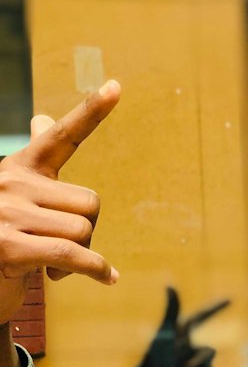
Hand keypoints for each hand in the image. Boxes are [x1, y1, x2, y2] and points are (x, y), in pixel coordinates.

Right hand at [0, 80, 119, 327]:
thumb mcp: (21, 202)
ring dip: (84, 256)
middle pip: (89, 203)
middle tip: (67, 248)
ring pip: (83, 230)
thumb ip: (38, 169)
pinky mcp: (10, 247)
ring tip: (57, 265)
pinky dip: (96, 269)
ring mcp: (7, 213)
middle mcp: (10, 182)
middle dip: (89, 231)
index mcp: (19, 167)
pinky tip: (108, 279)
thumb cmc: (6, 241)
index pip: (60, 136)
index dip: (91, 112)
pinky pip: (73, 254)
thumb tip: (44, 119)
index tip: (117, 87)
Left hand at [119, 288, 229, 366]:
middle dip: (202, 360)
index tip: (229, 299)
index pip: (203, 316)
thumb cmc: (156, 359)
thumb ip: (171, 309)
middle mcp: (186, 347)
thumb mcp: (166, 332)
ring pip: (209, 366)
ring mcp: (189, 364)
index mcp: (181, 333)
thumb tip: (169, 284)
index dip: (216, 307)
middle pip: (210, 351)